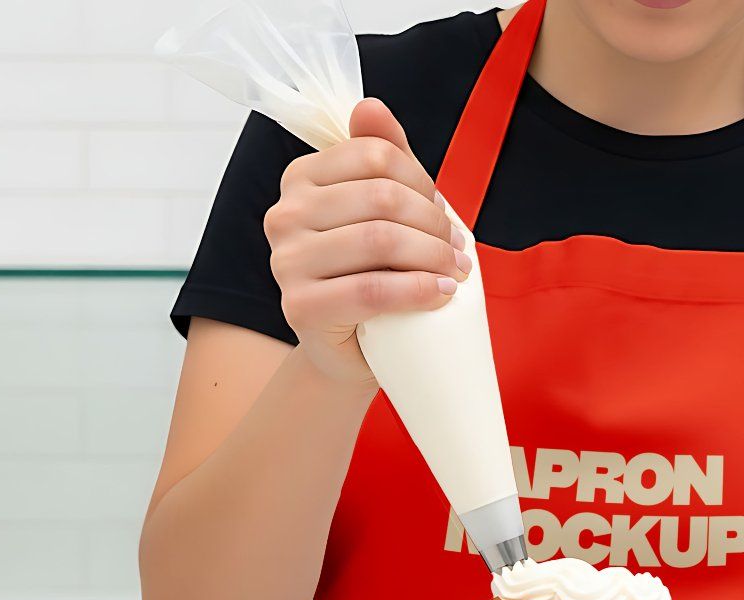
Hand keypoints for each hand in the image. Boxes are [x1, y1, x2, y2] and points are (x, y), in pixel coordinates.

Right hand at [265, 97, 470, 385]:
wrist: (349, 348)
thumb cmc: (369, 273)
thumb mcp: (380, 211)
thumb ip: (381, 156)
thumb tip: (370, 106)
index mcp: (301, 178)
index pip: (375, 155)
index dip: (422, 181)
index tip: (443, 214)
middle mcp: (285, 214)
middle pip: (381, 196)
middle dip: (433, 222)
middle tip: (458, 250)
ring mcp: (286, 261)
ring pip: (379, 240)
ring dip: (433, 256)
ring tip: (456, 272)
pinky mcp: (299, 307)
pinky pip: (371, 290)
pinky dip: (418, 290)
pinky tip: (442, 294)